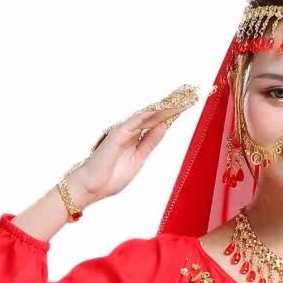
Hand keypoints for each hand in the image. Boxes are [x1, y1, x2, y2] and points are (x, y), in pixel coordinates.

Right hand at [68, 84, 199, 202]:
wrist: (92, 187)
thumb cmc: (110, 176)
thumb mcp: (138, 159)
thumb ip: (149, 142)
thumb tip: (163, 127)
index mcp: (135, 137)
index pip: (157, 122)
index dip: (172, 113)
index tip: (188, 105)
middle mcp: (130, 130)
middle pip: (155, 115)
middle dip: (172, 105)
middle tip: (190, 95)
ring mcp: (123, 131)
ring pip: (147, 115)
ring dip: (165, 107)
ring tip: (181, 99)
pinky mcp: (116, 135)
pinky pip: (134, 122)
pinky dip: (147, 115)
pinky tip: (160, 109)